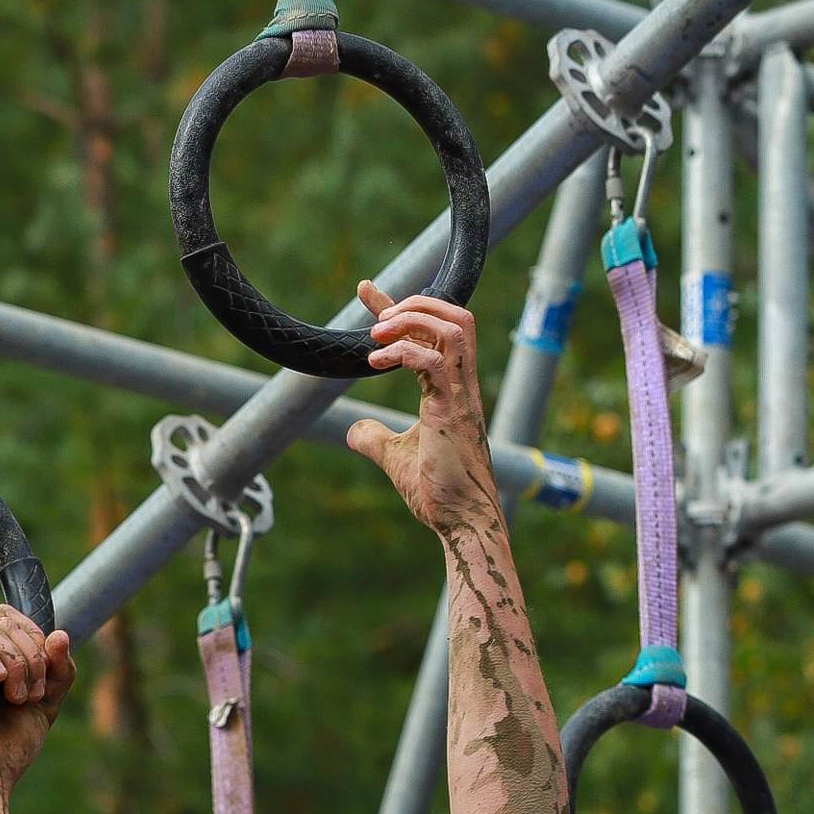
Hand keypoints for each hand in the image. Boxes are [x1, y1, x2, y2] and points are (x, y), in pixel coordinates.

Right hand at [0, 607, 75, 790]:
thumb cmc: (12, 743)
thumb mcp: (47, 702)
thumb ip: (60, 670)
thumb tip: (60, 635)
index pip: (14, 618)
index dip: (34, 635)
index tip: (46, 672)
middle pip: (5, 622)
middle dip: (29, 655)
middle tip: (31, 694)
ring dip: (14, 662)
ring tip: (16, 698)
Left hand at [345, 289, 500, 537]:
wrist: (461, 522)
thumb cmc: (438, 495)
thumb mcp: (397, 460)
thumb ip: (376, 440)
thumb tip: (352, 431)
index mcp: (450, 390)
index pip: (432, 332)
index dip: (400, 307)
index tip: (368, 292)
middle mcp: (461, 385)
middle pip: (455, 316)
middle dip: (415, 304)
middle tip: (376, 319)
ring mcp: (460, 396)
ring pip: (453, 328)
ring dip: (413, 320)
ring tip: (376, 334)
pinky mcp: (453, 411)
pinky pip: (434, 362)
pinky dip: (403, 352)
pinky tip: (375, 362)